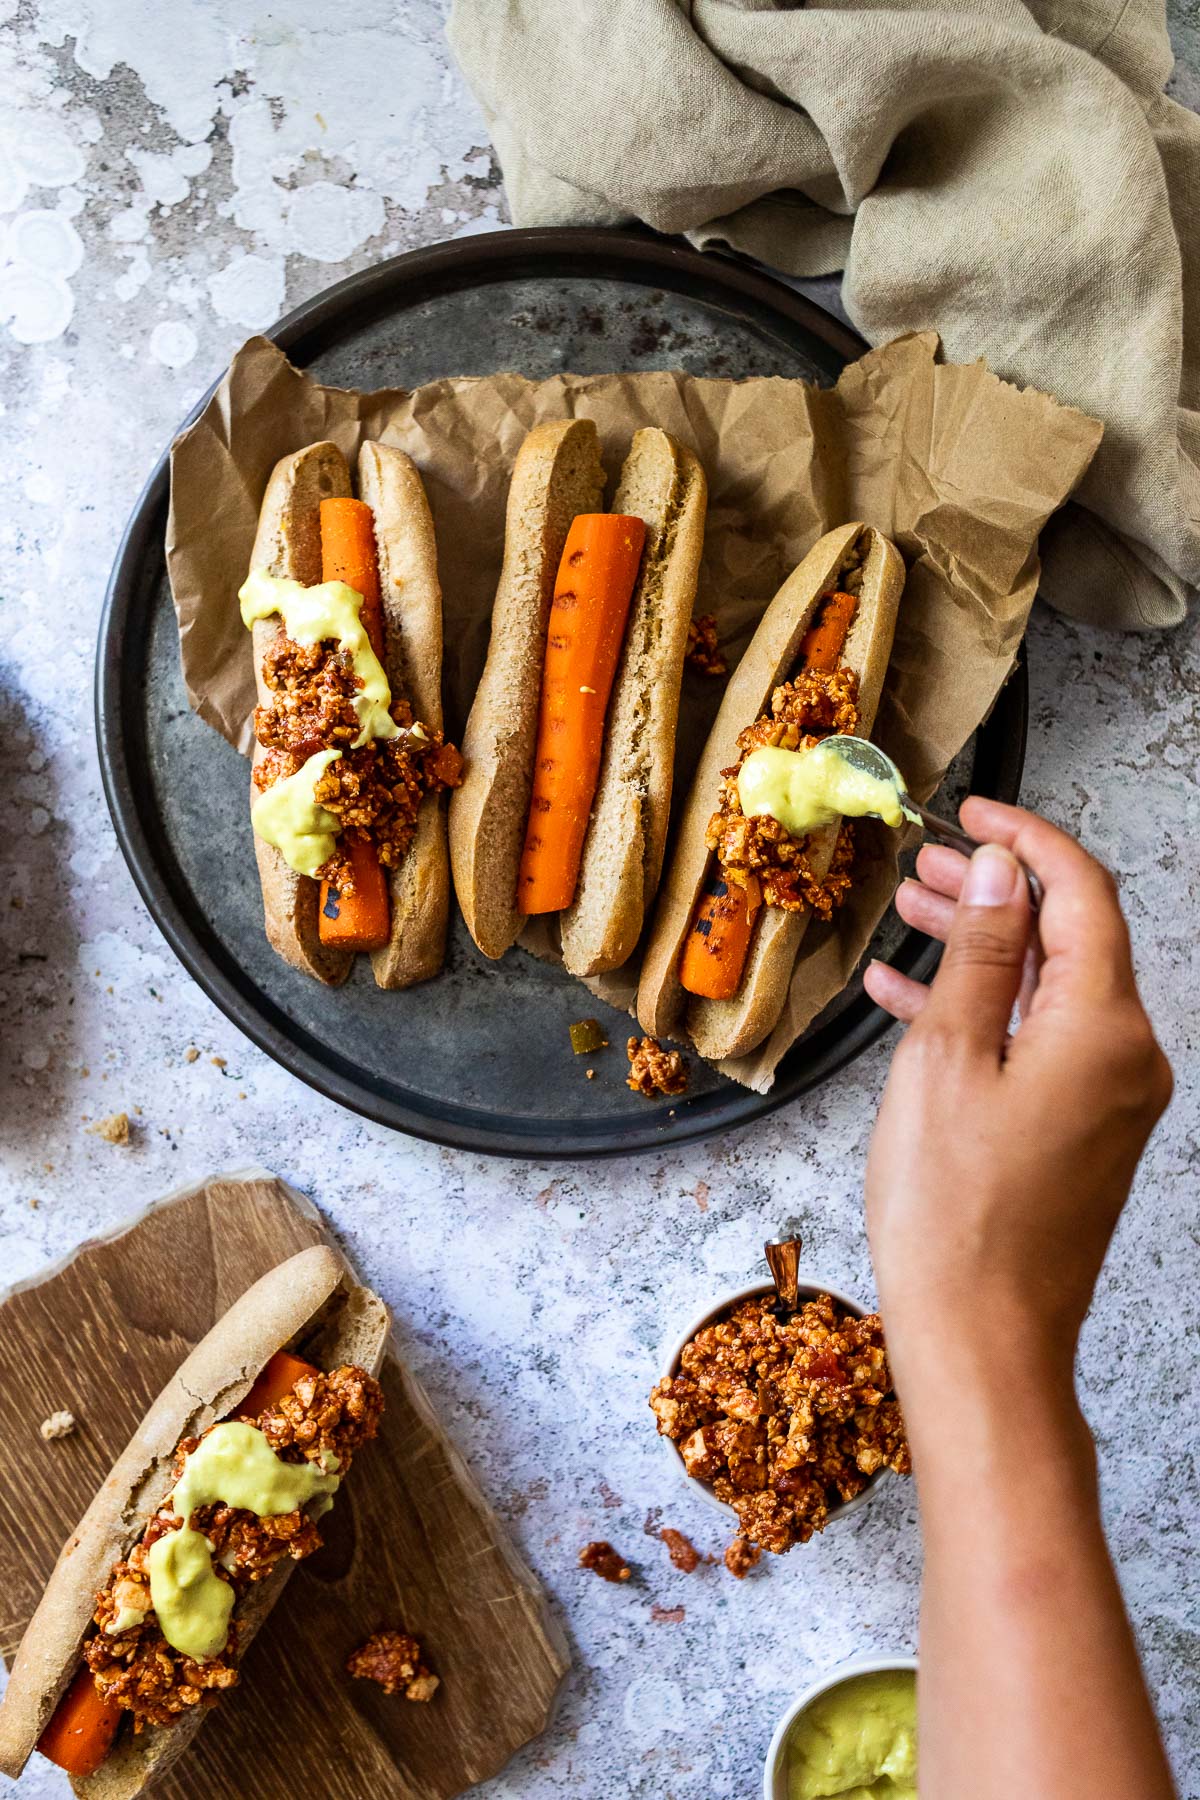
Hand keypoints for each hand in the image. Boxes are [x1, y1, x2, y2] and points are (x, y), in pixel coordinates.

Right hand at [863, 797, 1171, 1374]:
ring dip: (984, 950)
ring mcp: (1109, 1099)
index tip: (973, 814)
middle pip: (1068, 940)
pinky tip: (911, 1001)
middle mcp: (1125, 1058)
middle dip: (995, 894)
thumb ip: (981, 957)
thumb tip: (1001, 876)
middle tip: (925, 867)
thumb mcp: (948, 1061)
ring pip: (1048, 991)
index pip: (1082, 895)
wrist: (984, 1341)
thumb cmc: (956, 1218)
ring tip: (912, 917)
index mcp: (1105, 1029)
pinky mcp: (1083, 1133)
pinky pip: (1039, 1045)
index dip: (1027, 841)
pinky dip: (984, 1014)